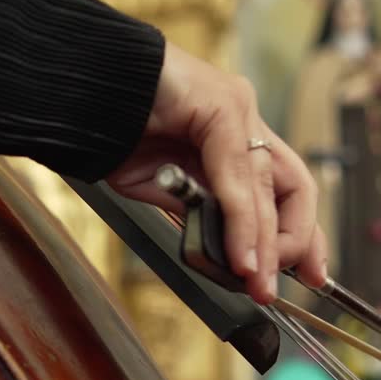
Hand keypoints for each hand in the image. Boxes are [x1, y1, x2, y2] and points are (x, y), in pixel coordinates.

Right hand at [105, 44, 327, 303]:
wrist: (75, 91)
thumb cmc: (109, 130)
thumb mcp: (159, 184)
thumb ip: (193, 208)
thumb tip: (224, 251)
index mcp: (231, 133)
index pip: (284, 187)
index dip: (298, 233)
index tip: (305, 273)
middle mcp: (243, 116)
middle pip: (292, 186)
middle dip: (291, 244)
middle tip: (274, 288)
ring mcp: (236, 106)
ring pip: (267, 186)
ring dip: (263, 243)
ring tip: (256, 280)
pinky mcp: (222, 105)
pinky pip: (237, 175)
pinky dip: (242, 222)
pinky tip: (241, 255)